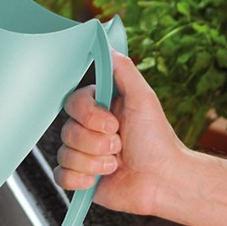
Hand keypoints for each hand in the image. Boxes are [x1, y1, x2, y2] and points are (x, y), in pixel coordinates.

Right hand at [53, 50, 186, 216]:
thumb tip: (105, 43)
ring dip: (94, 162)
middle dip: (96, 142)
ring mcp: (84, 153)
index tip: (113, 124)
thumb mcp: (143, 97)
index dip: (89, 116)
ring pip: (65, 153)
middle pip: (67, 130)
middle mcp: (89, 129)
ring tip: (115, 164)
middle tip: (120, 145)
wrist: (165, 182)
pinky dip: (80, 178)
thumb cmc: (158, 140)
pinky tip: (98, 179)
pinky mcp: (81, 178)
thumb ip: (123, 68)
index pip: (72, 103)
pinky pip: (61, 176)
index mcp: (99, 108)